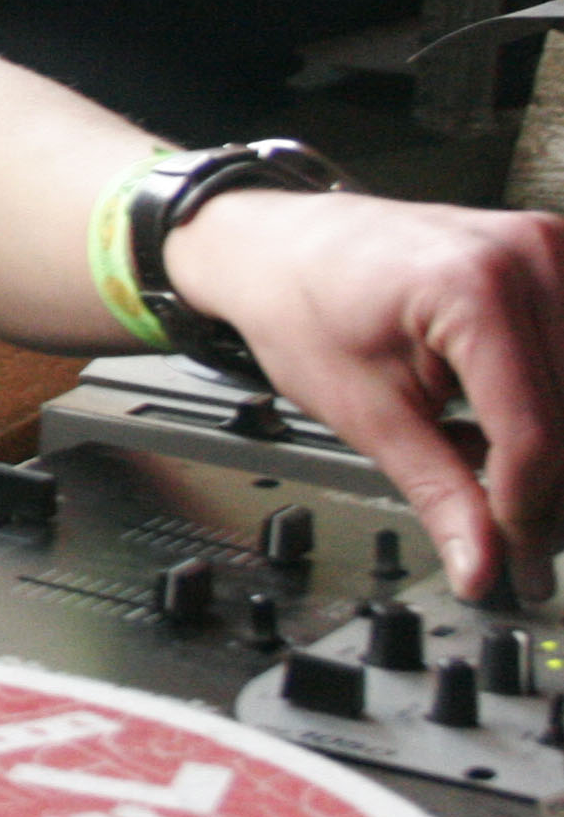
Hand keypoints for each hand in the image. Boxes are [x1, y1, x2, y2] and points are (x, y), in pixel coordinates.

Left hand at [166, 186, 563, 601]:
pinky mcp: (558, 258)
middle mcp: (528, 257)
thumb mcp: (367, 415)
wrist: (279, 246)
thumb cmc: (302, 307)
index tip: (511, 561)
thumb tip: (484, 569)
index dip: (524, 514)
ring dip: (554, 452)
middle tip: (514, 544)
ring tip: (498, 482)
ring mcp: (551, 250)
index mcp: (473, 290)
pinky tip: (505, 429)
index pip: (536, 436)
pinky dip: (555, 405)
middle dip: (547, 494)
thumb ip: (440, 494)